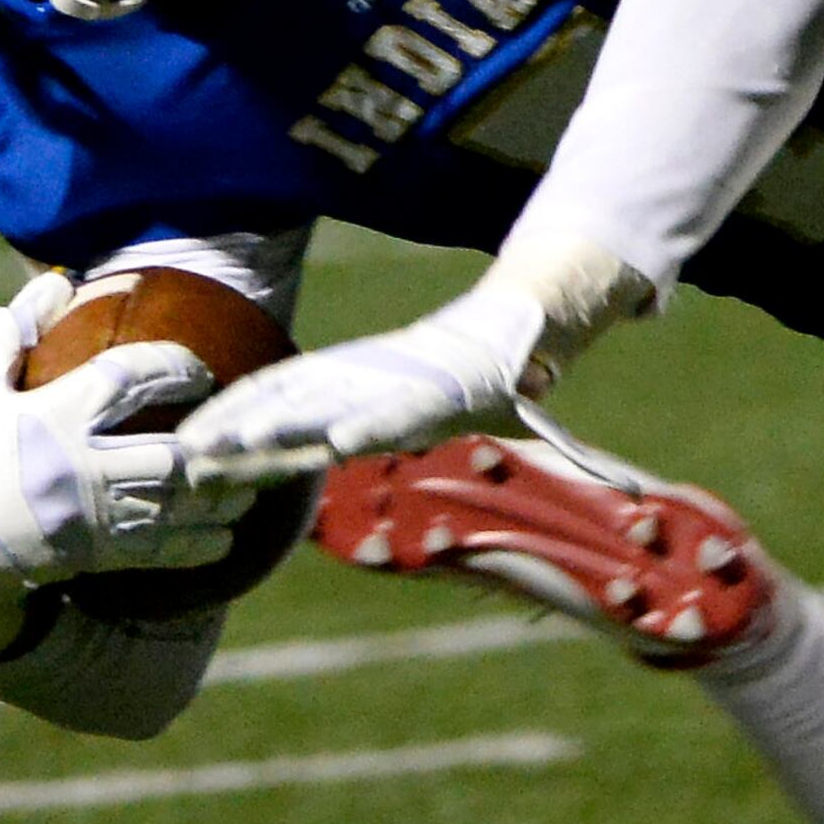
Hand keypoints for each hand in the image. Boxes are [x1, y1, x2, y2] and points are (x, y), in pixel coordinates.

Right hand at [0, 275, 253, 628]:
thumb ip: (12, 339)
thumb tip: (53, 282)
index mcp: (50, 420)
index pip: (125, 380)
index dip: (171, 365)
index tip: (199, 367)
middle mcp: (76, 469)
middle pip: (166, 454)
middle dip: (209, 444)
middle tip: (233, 430)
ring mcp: (87, 517)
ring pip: (172, 505)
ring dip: (217, 496)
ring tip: (244, 483)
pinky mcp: (91, 556)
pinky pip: (157, 553)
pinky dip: (196, 545)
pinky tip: (224, 537)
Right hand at [173, 280, 547, 485]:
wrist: (489, 328)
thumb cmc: (506, 383)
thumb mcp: (536, 414)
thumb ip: (571, 452)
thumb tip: (633, 495)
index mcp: (429, 396)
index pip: (392, 415)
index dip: (368, 428)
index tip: (341, 445)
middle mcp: (381, 382)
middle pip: (320, 408)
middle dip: (271, 432)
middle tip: (221, 459)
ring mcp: (349, 375)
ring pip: (286, 400)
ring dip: (237, 428)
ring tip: (189, 455)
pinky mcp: (330, 375)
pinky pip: (279, 391)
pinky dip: (238, 409)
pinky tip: (200, 432)